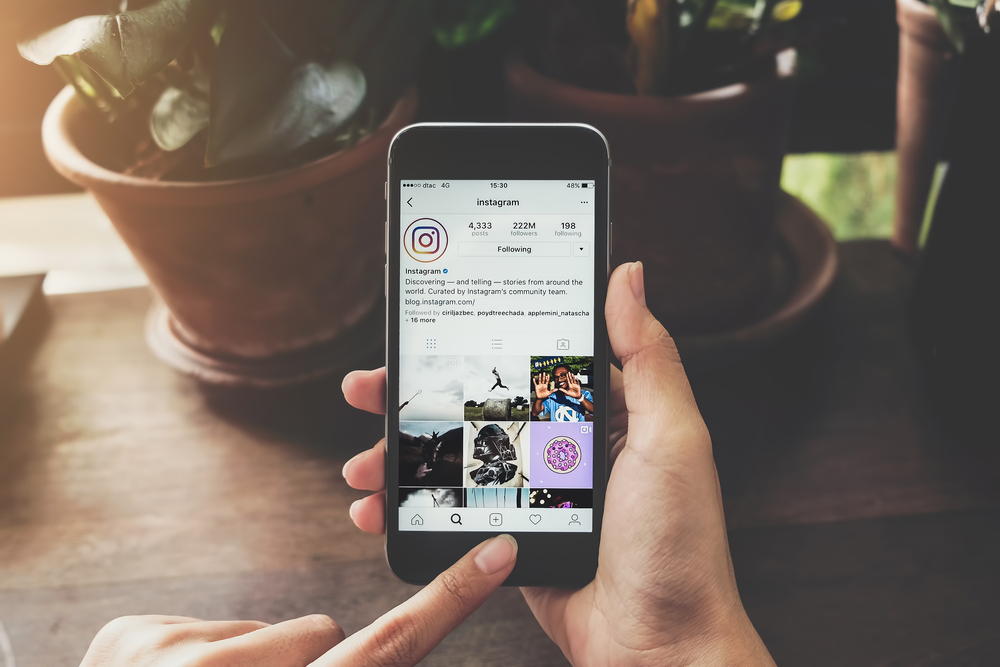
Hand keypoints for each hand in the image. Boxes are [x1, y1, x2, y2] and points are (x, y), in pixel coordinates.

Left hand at [81, 538, 516, 666]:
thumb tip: (360, 650)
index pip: (388, 649)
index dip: (451, 602)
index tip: (493, 554)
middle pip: (319, 634)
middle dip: (306, 665)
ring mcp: (170, 651)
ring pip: (263, 632)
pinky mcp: (130, 632)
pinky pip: (206, 627)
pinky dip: (199, 661)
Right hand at [342, 262, 772, 665]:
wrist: (661, 649)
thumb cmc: (679, 546)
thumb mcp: (672, 438)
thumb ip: (649, 358)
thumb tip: (630, 275)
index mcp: (604, 412)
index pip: (528, 357)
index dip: (473, 340)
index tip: (425, 327)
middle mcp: (566, 446)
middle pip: (477, 406)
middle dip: (417, 398)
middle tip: (367, 388)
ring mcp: (535, 493)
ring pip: (456, 458)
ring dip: (403, 455)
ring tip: (364, 462)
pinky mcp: (512, 536)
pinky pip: (453, 511)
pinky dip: (411, 508)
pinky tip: (379, 508)